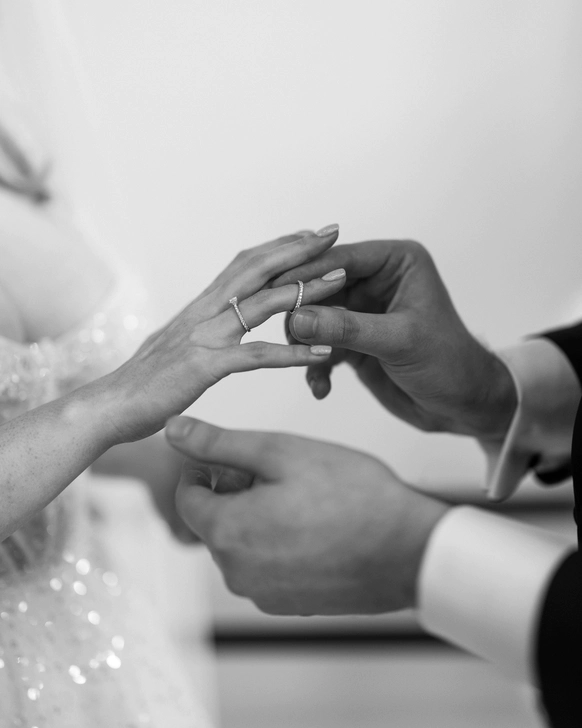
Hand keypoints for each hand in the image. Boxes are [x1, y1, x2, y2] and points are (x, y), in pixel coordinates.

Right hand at [97, 226, 345, 442]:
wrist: (108, 406)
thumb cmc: (145, 380)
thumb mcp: (177, 344)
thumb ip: (201, 328)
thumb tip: (216, 321)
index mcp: (201, 306)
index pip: (245, 263)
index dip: (279, 245)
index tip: (309, 233)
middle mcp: (205, 312)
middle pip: (257, 268)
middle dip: (298, 248)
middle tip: (334, 231)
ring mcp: (205, 336)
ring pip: (264, 304)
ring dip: (306, 290)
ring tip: (342, 281)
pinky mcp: (205, 367)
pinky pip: (257, 356)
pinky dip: (293, 353)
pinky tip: (323, 353)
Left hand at [166, 417, 447, 615]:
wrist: (408, 550)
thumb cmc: (349, 494)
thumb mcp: (280, 453)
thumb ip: (219, 443)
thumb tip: (172, 430)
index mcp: (226, 532)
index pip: (186, 496)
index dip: (208, 467)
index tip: (241, 456)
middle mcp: (235, 572)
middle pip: (214, 520)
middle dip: (235, 492)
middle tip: (281, 472)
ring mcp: (263, 594)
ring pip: (241, 543)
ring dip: (258, 517)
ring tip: (303, 497)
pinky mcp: (289, 605)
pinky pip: (265, 567)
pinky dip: (278, 543)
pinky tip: (315, 526)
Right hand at [275, 239, 516, 440]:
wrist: (463, 406)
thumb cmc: (449, 363)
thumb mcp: (398, 342)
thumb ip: (347, 329)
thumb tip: (297, 319)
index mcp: (396, 263)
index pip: (340, 258)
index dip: (306, 273)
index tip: (272, 288)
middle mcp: (377, 281)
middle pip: (320, 287)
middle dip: (301, 312)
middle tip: (283, 333)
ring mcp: (363, 311)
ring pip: (315, 317)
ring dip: (306, 343)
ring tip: (307, 364)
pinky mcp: (354, 340)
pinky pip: (321, 346)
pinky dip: (316, 366)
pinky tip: (321, 388)